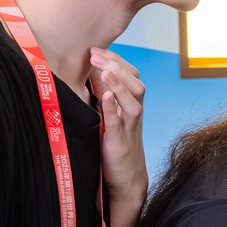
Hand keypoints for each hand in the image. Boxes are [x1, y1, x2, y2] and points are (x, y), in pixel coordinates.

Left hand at [89, 49, 146, 204]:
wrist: (126, 177)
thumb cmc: (115, 145)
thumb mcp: (109, 117)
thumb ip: (104, 96)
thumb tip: (90, 73)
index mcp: (130, 106)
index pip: (131, 76)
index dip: (116, 61)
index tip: (97, 50)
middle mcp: (134, 114)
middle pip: (136, 84)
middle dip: (116, 66)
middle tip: (95, 54)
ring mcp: (129, 128)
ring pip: (133, 101)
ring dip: (119, 84)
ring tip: (104, 69)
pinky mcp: (120, 142)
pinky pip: (119, 123)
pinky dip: (112, 108)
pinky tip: (104, 96)